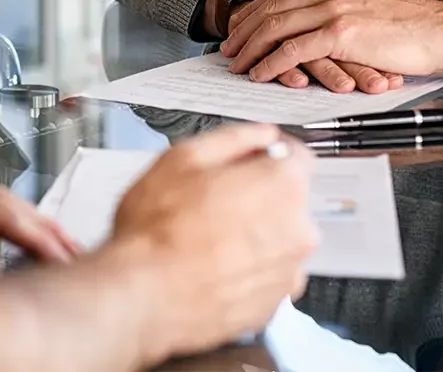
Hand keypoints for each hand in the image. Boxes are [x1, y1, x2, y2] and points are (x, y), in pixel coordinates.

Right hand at [103, 124, 318, 361]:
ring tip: (206, 239)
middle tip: (213, 202)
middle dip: (258, 196)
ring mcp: (288, 273)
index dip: (268, 154)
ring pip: (277, 241)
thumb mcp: (183, 158)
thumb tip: (258, 135)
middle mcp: (297, 231)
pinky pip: (266, 277)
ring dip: (253, 236)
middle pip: (287, 201)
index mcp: (282, 186)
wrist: (144, 296)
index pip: (298, 156)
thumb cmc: (157, 231)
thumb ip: (233, 138)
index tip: (250, 159)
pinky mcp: (273, 306)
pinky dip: (247, 271)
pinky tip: (211, 267)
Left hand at [222, 0, 442, 88]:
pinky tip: (261, 74)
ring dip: (250, 48)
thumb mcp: (367, 7)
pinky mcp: (341, 33)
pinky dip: (271, 63)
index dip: (253, 11)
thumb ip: (339, 9)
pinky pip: (293, 49)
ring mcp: (334, 9)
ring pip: (275, 26)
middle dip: (243, 30)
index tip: (238, 27)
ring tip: (237, 64)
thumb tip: (314, 25)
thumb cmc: (411, 27)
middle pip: (270, 7)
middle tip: (227, 49)